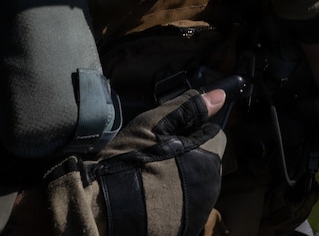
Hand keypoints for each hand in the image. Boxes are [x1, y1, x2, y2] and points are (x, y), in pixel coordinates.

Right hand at [45, 89, 227, 235]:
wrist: (98, 208)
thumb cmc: (127, 161)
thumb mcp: (155, 125)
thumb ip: (190, 108)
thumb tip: (220, 95)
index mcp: (208, 160)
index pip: (215, 136)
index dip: (194, 131)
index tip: (171, 135)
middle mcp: (210, 189)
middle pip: (208, 161)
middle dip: (190, 155)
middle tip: (158, 155)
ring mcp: (198, 212)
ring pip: (197, 184)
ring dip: (183, 178)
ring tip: (151, 176)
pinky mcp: (185, 228)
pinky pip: (186, 207)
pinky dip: (174, 200)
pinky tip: (151, 195)